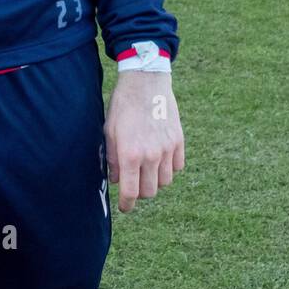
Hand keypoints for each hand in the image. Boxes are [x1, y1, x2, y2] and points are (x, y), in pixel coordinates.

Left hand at [104, 72, 183, 212]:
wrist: (146, 81)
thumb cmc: (123, 105)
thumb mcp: (109, 131)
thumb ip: (113, 159)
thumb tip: (115, 180)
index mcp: (130, 154)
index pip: (130, 192)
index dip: (127, 205)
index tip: (125, 207)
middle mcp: (151, 155)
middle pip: (150, 192)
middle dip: (140, 191)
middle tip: (134, 182)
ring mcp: (168, 149)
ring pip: (165, 182)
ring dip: (155, 180)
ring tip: (147, 167)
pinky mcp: (179, 141)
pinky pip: (178, 167)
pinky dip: (169, 168)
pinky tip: (160, 157)